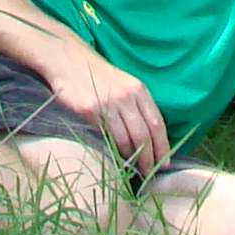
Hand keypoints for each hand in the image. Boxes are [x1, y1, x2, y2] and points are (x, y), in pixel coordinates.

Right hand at [45, 49, 173, 175]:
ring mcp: (107, 104)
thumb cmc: (99, 77)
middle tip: (149, 173)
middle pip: (143, 134)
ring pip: (126, 139)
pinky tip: (115, 158)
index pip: (157, 123)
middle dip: (148, 158)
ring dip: (131, 158)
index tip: (164, 163)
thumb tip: (151, 139)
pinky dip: (112, 151)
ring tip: (134, 169)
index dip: (162, 146)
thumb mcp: (124, 85)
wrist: (70, 61)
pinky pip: (105, 136)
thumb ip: (137, 106)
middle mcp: (126, 96)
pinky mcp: (89, 111)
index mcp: (139, 89)